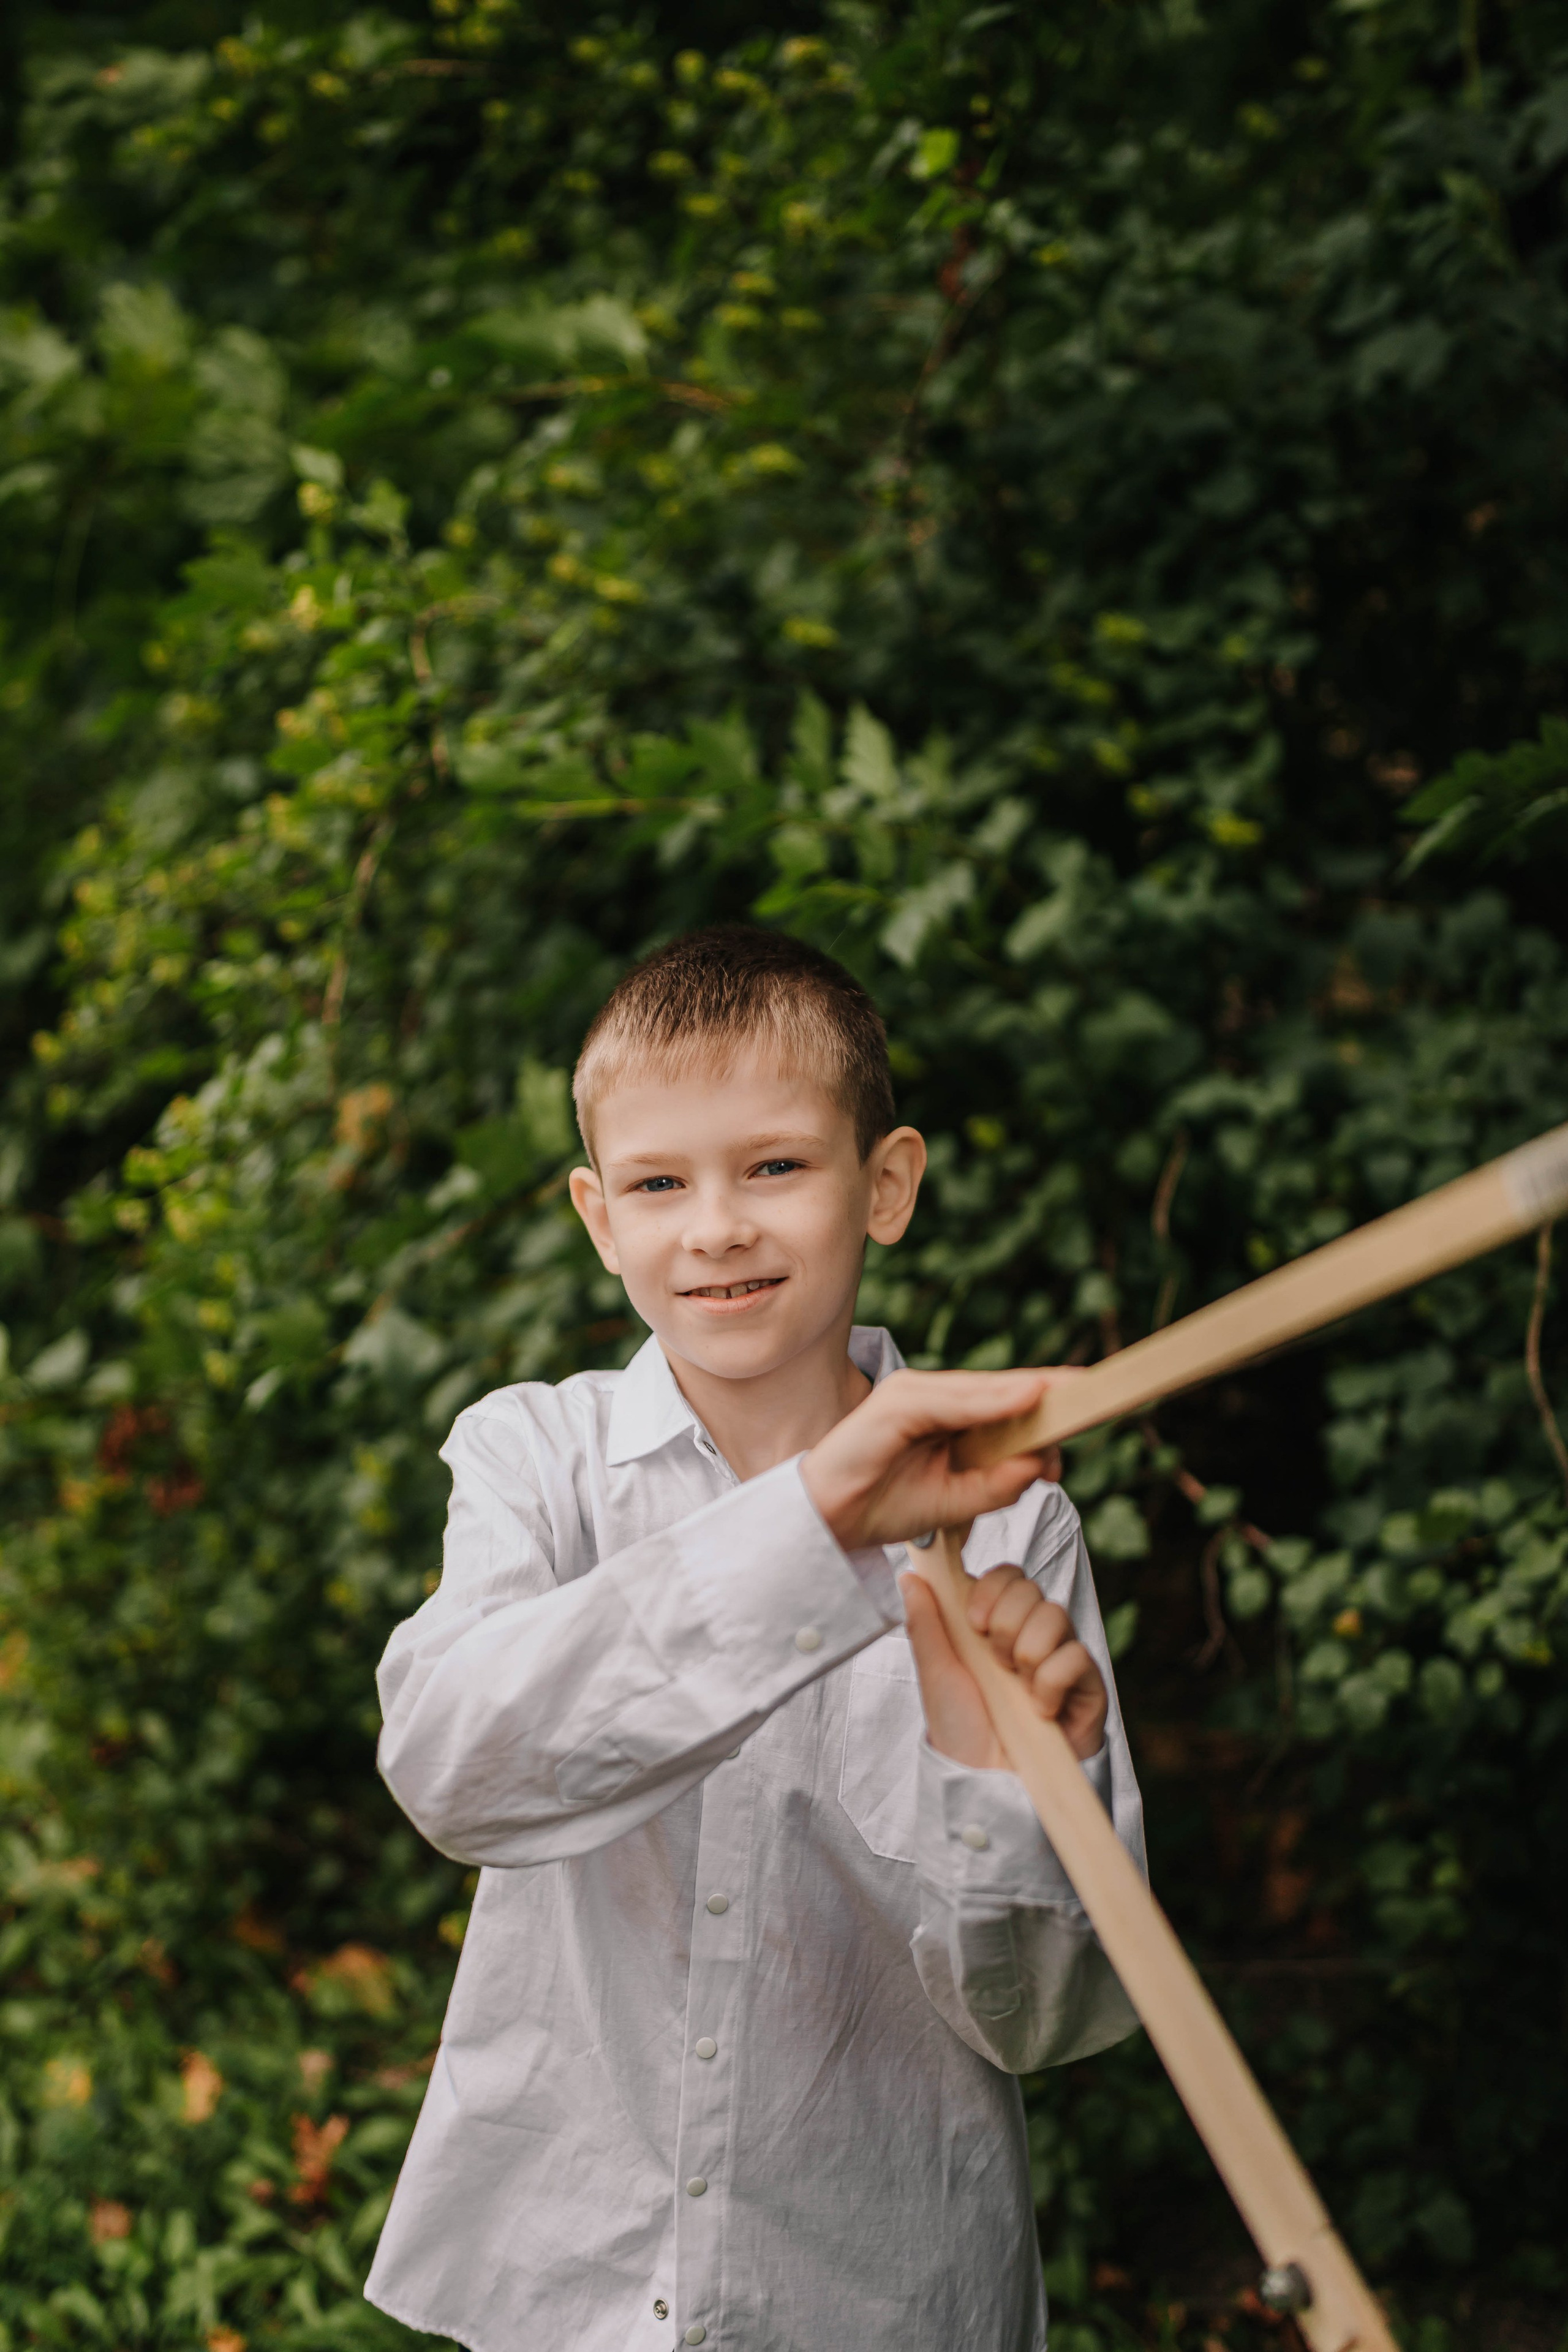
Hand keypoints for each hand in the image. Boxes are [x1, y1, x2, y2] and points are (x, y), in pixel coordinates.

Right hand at [800, 1367, 1074, 1552]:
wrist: (827, 1521)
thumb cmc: (885, 1507)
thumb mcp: (957, 1502)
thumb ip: (998, 1483)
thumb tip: (1045, 1462)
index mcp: (947, 1418)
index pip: (1006, 1404)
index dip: (1050, 1401)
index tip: (1095, 1400)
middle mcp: (931, 1396)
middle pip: (1001, 1390)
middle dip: (1051, 1391)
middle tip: (1102, 1390)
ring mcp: (912, 1393)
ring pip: (983, 1390)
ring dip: (1030, 1391)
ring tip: (1078, 1391)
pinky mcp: (896, 1402)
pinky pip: (953, 1399)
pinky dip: (993, 1400)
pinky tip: (1029, 1399)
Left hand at [901, 1564, 1107, 1767]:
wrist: (988, 1780)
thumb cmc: (960, 1729)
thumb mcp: (935, 1673)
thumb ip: (926, 1623)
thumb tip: (911, 1576)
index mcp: (994, 1626)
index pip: (1008, 1576)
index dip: (994, 1587)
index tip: (975, 1620)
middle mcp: (1030, 1635)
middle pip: (1032, 1588)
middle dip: (1007, 1622)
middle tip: (995, 1660)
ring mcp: (1059, 1658)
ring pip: (1057, 1614)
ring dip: (1028, 1650)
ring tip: (1016, 1685)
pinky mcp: (1086, 1686)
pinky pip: (1078, 1656)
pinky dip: (1052, 1681)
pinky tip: (1039, 1708)